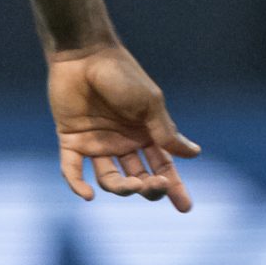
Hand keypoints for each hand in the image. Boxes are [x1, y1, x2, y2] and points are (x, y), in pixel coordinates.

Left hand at [48, 44, 196, 211]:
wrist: (85, 57)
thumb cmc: (123, 75)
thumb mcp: (150, 104)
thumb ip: (165, 131)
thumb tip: (194, 154)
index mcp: (147, 134)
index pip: (163, 167)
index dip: (174, 187)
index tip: (185, 208)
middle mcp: (123, 143)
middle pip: (139, 178)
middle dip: (149, 188)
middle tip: (154, 187)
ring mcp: (97, 144)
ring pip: (110, 179)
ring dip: (121, 187)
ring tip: (131, 185)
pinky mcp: (71, 142)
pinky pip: (72, 170)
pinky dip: (77, 185)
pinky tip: (87, 195)